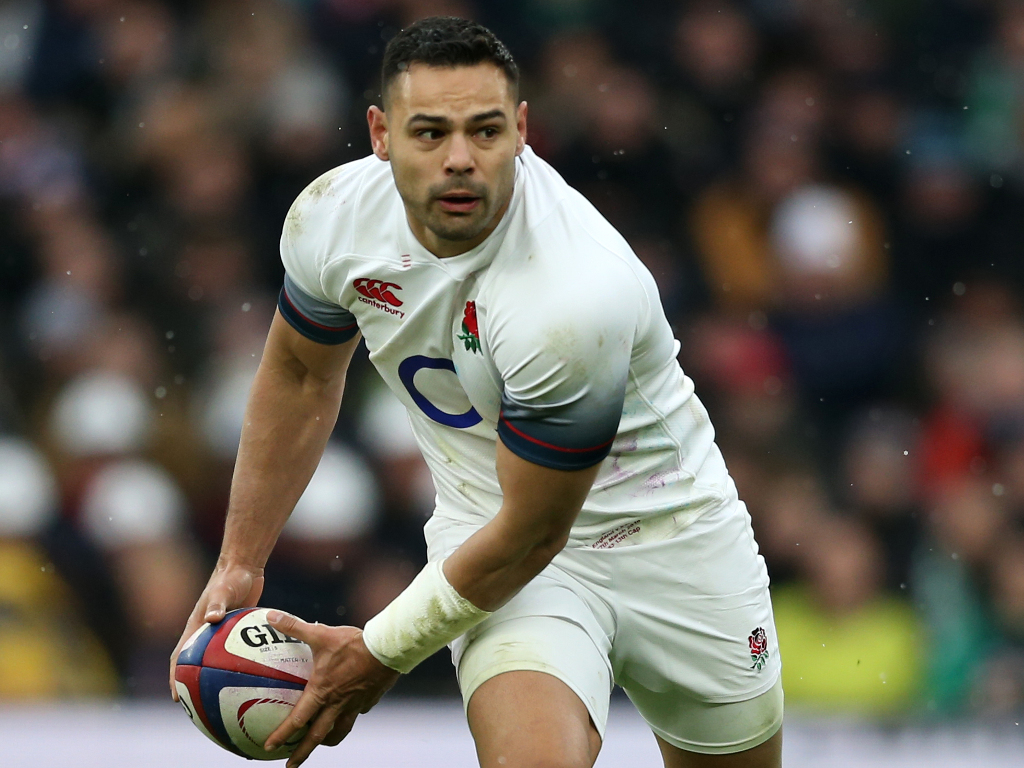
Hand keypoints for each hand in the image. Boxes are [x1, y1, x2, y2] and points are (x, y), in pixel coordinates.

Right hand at [168, 560, 264, 700]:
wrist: (244, 566)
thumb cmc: (230, 577)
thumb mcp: (223, 591)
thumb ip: (217, 604)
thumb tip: (211, 619)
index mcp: (195, 626)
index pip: (179, 657)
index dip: (175, 678)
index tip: (177, 698)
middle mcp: (205, 632)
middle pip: (194, 665)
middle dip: (193, 686)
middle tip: (198, 707)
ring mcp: (220, 632)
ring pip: (215, 661)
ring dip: (215, 679)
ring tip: (224, 700)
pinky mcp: (235, 630)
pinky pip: (235, 652)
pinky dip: (239, 664)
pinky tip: (252, 678)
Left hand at [263, 611, 400, 767]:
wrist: (387, 649)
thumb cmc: (353, 643)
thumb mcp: (320, 634)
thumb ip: (295, 626)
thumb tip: (271, 615)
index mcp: (322, 692)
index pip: (298, 720)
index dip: (282, 735)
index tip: (269, 747)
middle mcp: (337, 704)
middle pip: (317, 737)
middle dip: (302, 753)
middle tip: (291, 765)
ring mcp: (354, 705)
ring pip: (339, 732)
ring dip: (327, 740)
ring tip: (321, 743)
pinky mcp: (369, 701)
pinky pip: (357, 714)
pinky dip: (349, 717)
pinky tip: (349, 711)